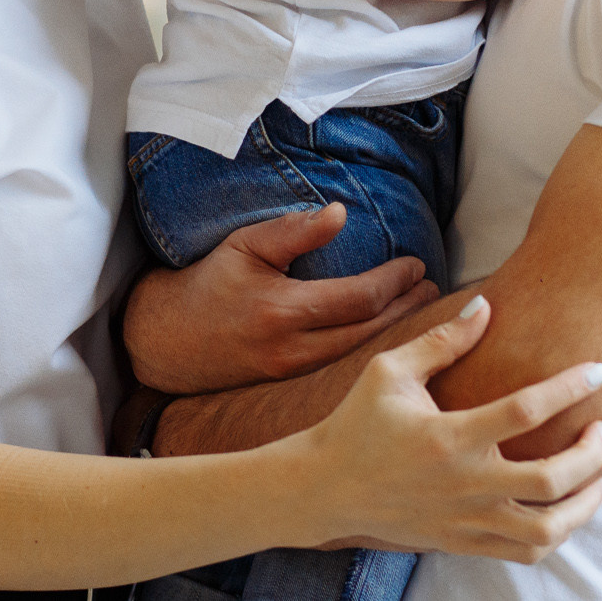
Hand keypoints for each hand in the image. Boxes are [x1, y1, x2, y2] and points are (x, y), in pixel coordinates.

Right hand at [125, 204, 439, 393]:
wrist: (167, 341)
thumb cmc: (208, 284)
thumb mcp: (244, 245)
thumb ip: (294, 230)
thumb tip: (341, 213)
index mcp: (282, 311)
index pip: (358, 299)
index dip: (395, 283)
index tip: (417, 265)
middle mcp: (292, 349)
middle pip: (370, 332)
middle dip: (409, 310)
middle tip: (434, 290)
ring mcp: (293, 375)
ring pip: (362, 355)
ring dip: (398, 332)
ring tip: (422, 310)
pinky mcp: (291, 387)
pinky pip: (345, 368)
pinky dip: (375, 349)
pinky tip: (392, 337)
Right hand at [299, 298, 601, 561]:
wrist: (326, 488)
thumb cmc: (358, 422)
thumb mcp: (390, 371)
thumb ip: (442, 340)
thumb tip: (486, 304)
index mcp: (449, 436)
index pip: (525, 410)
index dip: (569, 386)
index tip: (599, 370)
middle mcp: (464, 484)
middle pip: (552, 479)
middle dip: (592, 453)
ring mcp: (466, 520)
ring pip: (547, 530)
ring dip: (585, 505)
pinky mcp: (463, 542)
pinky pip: (524, 552)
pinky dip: (557, 534)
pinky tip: (568, 509)